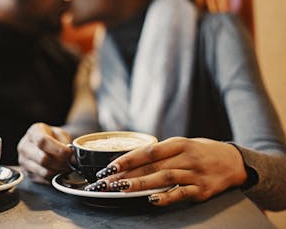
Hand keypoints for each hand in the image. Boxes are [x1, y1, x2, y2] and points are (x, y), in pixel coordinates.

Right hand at [18, 123, 72, 182]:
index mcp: (33, 132)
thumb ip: (66, 144)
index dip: (58, 149)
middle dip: (61, 163)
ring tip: (66, 168)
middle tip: (71, 163)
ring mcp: (24, 161)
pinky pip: (44, 180)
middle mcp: (24, 146)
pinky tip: (59, 172)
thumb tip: (73, 158)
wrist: (45, 144)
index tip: (70, 154)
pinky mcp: (27, 173)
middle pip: (42, 159)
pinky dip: (54, 178)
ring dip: (59, 172)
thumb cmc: (54, 138)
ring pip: (44, 172)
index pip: (42, 141)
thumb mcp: (61, 134)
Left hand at [84, 137, 247, 205]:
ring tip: (122, 189)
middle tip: (108, 181)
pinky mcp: (203, 191)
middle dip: (127, 174)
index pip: (148, 151)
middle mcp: (187, 157)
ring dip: (141, 184)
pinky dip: (166, 197)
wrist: (234, 162)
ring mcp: (195, 174)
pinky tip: (151, 199)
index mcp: (179, 143)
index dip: (128, 159)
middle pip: (152, 166)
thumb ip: (161, 153)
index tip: (110, 166)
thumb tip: (130, 161)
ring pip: (164, 178)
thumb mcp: (182, 145)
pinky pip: (182, 194)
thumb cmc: (202, 152)